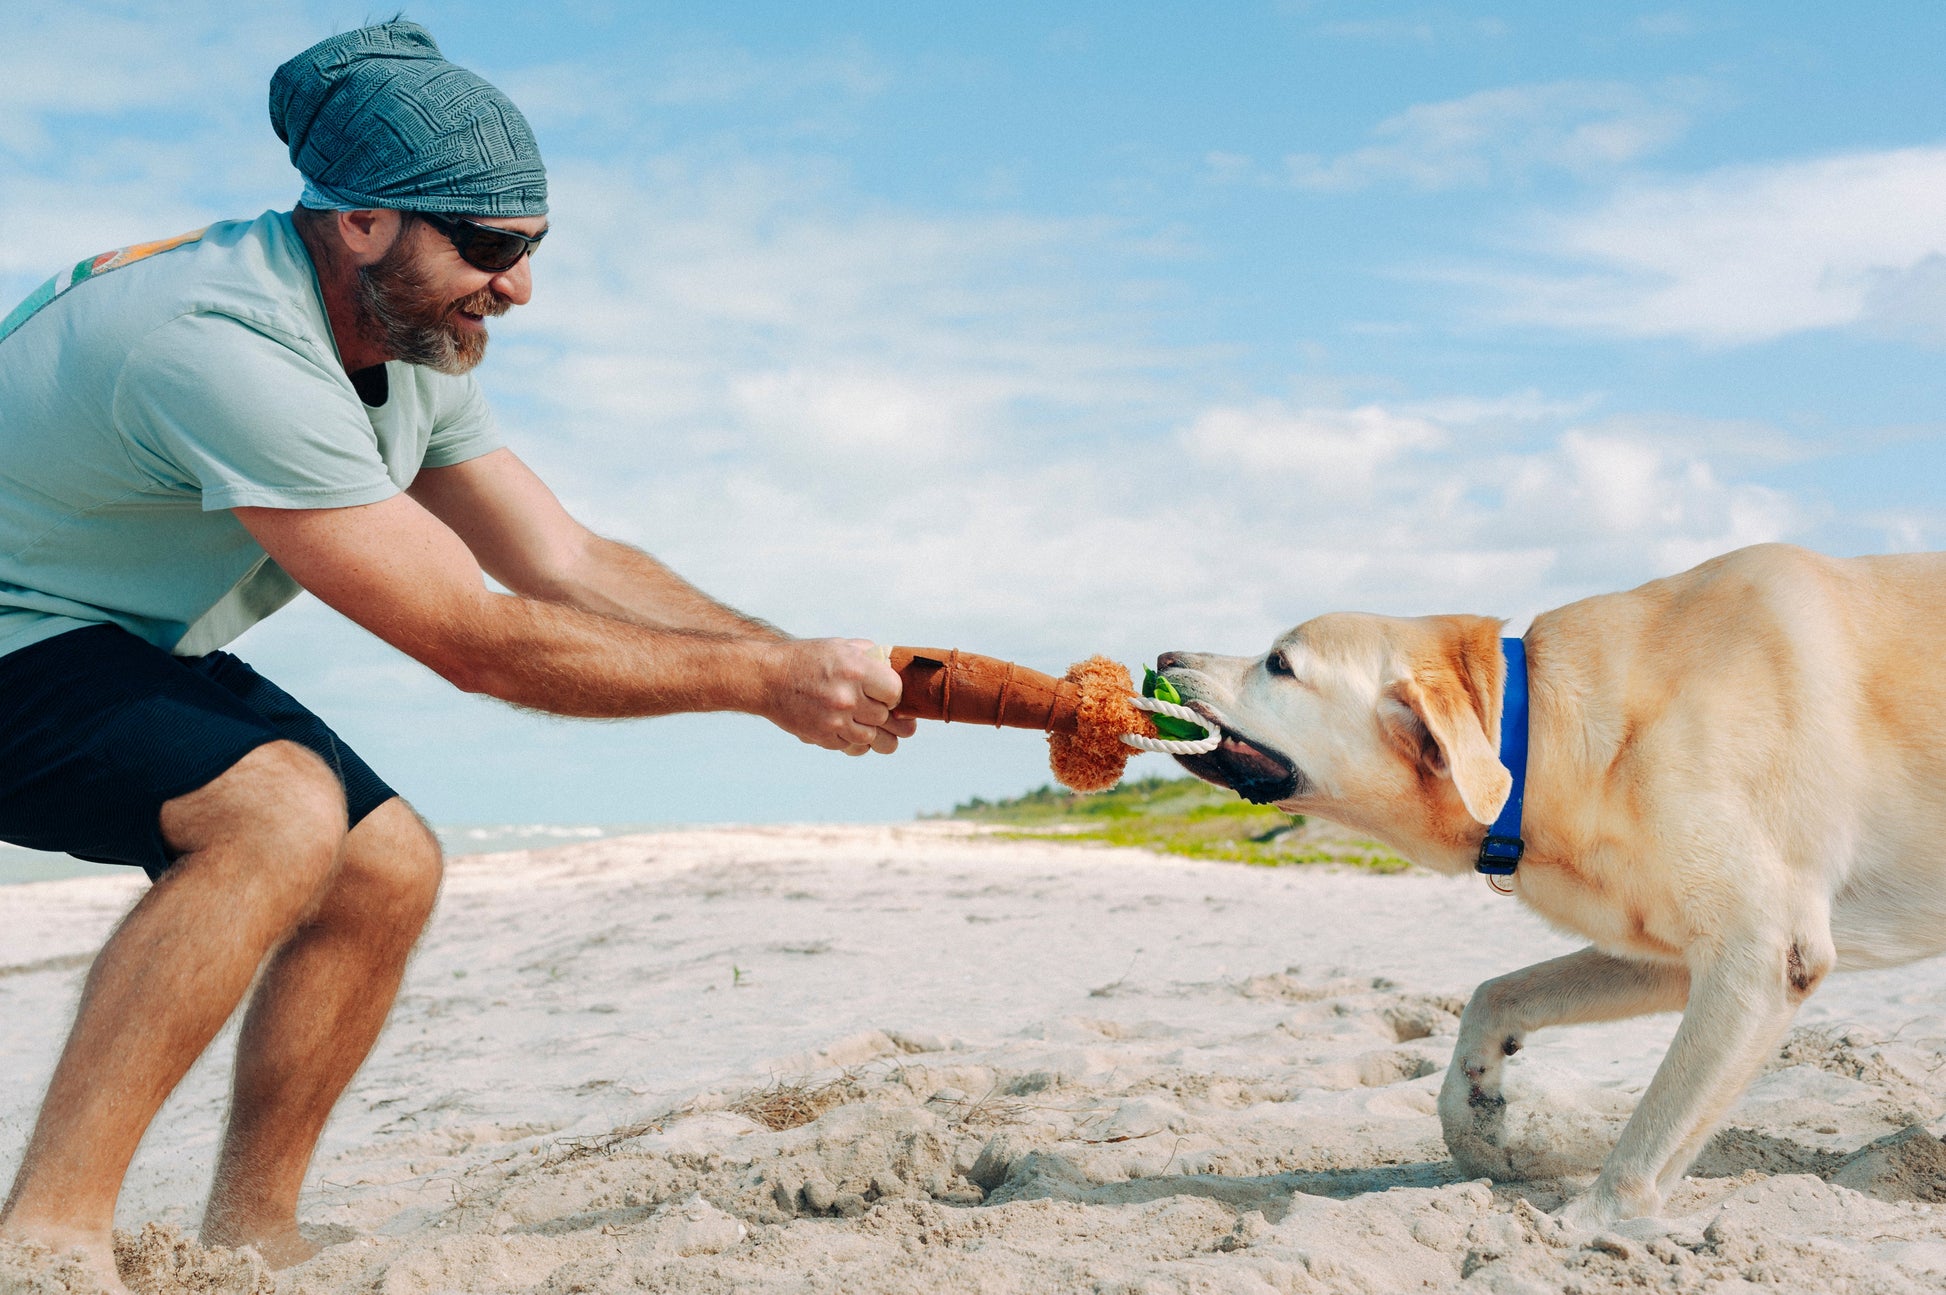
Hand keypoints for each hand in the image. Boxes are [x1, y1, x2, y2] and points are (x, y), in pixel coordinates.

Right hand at [763, 639, 917, 755]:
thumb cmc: (805, 659)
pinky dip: (853, 740)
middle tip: (885, 713)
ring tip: (871, 726)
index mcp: (856, 670)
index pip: (895, 692)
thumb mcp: (839, 647)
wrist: (768, 678)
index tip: (887, 695)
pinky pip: (851, 747)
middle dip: (886, 715)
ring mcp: (834, 720)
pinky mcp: (822, 737)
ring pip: (872, 738)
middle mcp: (847, 697)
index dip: (894, 694)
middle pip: (885, 717)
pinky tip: (849, 729)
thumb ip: (869, 655)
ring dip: (873, 732)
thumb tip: (893, 664)